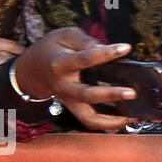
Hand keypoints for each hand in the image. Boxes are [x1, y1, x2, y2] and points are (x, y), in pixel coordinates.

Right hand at [14, 28, 136, 131]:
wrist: (30, 71)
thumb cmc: (52, 49)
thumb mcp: (63, 36)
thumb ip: (83, 40)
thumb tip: (103, 47)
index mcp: (60, 64)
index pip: (84, 59)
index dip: (105, 53)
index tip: (125, 48)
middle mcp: (64, 86)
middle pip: (86, 94)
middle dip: (110, 95)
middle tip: (131, 93)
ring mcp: (68, 100)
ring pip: (87, 117)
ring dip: (110, 120)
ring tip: (131, 116)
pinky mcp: (74, 108)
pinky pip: (89, 121)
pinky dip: (106, 125)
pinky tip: (124, 120)